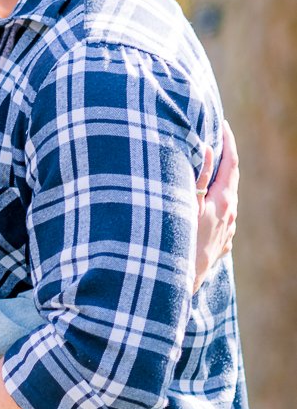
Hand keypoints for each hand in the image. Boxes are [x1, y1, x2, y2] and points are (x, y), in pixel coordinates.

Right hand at [192, 120, 238, 292]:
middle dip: (222, 162)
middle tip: (212, 144)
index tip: (223, 125)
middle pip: (230, 181)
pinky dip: (211, 208)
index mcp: (223, 202)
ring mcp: (226, 232)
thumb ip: (196, 176)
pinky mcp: (219, 246)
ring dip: (215, 187)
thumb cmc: (177, 241)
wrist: (178, 283)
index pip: (231, 164)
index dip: (228, 142)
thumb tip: (207, 148)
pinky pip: (219, 221)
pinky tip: (200, 210)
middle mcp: (230, 216)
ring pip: (224, 202)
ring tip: (202, 175)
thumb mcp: (184, 205)